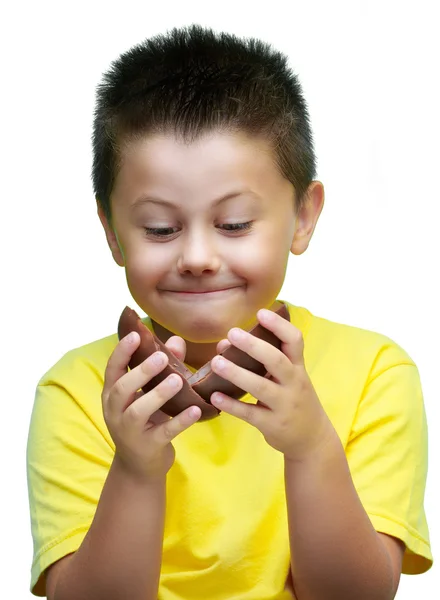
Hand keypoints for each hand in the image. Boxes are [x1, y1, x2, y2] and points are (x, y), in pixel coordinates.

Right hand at [102, 332, 200, 481]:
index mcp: (113, 394)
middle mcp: (115, 411)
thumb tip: (177, 341)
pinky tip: (196, 410)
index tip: (135, 335)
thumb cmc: (145, 420)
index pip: (112, 368)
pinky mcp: (148, 446)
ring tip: (178, 380)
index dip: (122, 351)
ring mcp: (129, 431)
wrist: (139, 466)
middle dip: (141, 371)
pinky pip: (164, 432)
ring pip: (139, 411)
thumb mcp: (148, 394)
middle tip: (161, 356)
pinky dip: (180, 421)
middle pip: (122, 388)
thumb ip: (162, 368)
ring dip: (158, 394)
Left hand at [210, 308, 336, 462]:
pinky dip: (231, 405)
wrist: (311, 438)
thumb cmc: (293, 398)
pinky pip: (250, 413)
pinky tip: (214, 396)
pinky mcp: (273, 424)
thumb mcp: (288, 378)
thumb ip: (260, 361)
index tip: (261, 312)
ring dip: (237, 373)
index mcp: (297, 367)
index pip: (295, 340)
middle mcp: (294, 383)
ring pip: (260, 387)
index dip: (279, 325)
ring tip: (215, 362)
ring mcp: (284, 405)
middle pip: (276, 360)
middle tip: (232, 333)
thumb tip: (223, 344)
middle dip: (254, 346)